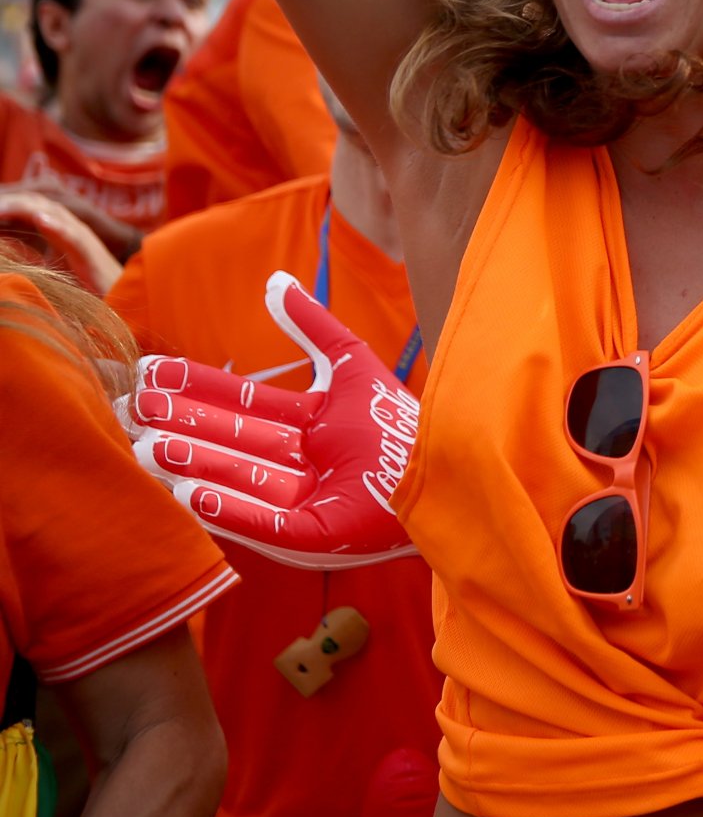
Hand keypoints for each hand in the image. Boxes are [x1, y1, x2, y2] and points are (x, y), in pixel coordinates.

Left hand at [0, 187, 118, 291]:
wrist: (121, 304)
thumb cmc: (85, 292)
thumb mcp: (50, 273)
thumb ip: (30, 264)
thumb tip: (8, 270)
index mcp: (56, 234)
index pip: (25, 211)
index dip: (4, 207)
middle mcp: (68, 230)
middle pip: (34, 205)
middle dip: (8, 201)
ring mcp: (81, 239)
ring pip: (51, 212)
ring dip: (22, 207)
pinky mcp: (91, 253)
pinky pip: (73, 235)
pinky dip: (56, 226)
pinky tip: (41, 219)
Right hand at [127, 271, 420, 567]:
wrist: (456, 461)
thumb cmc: (406, 419)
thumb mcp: (353, 364)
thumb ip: (313, 325)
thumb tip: (274, 281)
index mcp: (303, 431)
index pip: (238, 405)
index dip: (195, 388)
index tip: (150, 371)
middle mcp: (296, 468)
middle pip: (229, 443)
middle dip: (181, 428)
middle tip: (132, 411)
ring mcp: (303, 503)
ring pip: (236, 481)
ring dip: (192, 466)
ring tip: (146, 450)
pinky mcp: (315, 536)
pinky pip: (266, 522)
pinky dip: (229, 509)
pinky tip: (189, 494)